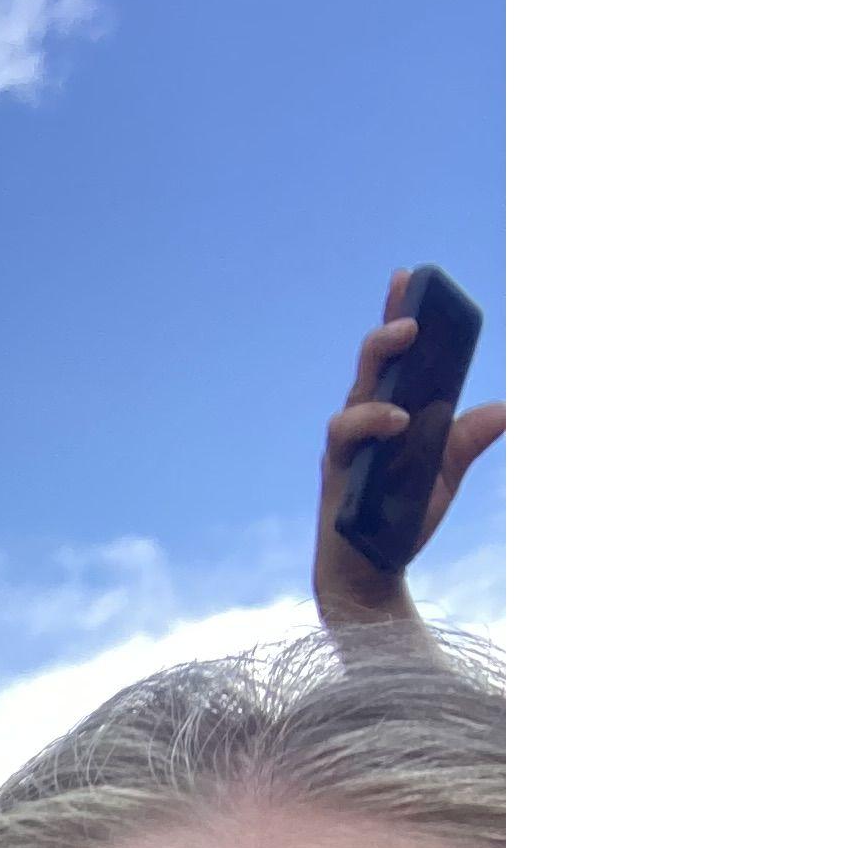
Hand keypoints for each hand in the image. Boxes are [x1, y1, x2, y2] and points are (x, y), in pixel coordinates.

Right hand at [314, 268, 504, 629]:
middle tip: (413, 313)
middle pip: (369, 365)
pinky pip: (347, 436)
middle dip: (387, 330)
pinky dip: (373, 421)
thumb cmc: (402, 519)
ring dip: (379, 367)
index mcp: (388, 413)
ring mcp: (347, 447)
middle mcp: (363, 423)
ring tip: (409, 343)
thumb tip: (509, 408)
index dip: (394, 315)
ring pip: (355, 394)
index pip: (391, 358)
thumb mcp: (446, 473)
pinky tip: (399, 419)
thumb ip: (468, 439)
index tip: (405, 275)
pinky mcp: (337, 471)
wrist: (372, 571)